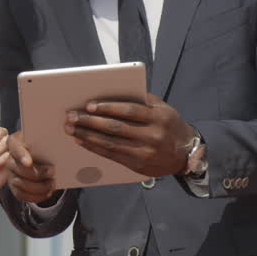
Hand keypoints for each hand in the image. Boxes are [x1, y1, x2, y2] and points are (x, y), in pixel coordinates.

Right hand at [4, 132, 56, 203]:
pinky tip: (48, 192)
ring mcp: (10, 174)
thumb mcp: (45, 140)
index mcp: (15, 142)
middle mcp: (10, 158)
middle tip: (52, 172)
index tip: (29, 163)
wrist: (42, 158)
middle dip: (36, 173)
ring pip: (20, 183)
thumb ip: (49, 139)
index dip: (21, 155)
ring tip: (52, 184)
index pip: (14, 147)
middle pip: (17, 168)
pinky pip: (22, 195)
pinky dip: (36, 196)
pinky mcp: (14, 187)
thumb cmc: (43, 147)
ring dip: (38, 187)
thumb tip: (59, 142)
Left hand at [65, 93, 192, 177]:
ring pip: (110, 143)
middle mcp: (153, 136)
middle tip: (71, 116)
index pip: (130, 111)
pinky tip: (82, 141)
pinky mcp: (137, 165)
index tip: (89, 105)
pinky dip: (94, 147)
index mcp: (159, 118)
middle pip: (116, 128)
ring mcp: (145, 152)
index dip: (108, 107)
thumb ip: (143, 100)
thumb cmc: (169, 125)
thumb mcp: (163, 109)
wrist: (185, 154)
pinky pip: (112, 155)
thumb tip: (113, 90)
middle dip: (90, 121)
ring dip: (87, 135)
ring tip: (71, 128)